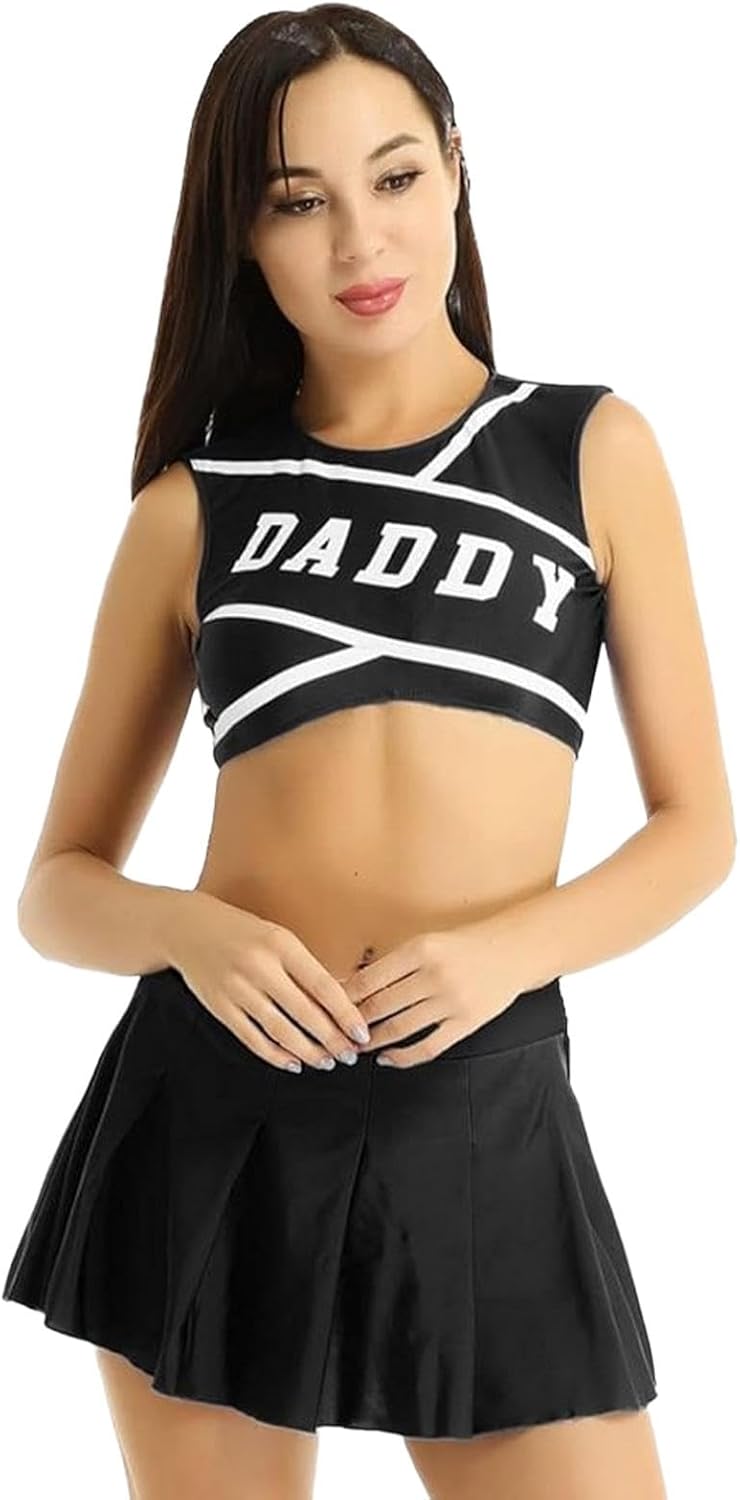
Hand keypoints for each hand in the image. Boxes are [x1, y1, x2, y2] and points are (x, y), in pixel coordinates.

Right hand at [171, 891, 369, 1071]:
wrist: (188, 928)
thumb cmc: (242, 933)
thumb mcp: (278, 938)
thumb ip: (305, 968)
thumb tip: (341, 1002)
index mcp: (281, 945)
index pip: (323, 986)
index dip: (345, 1014)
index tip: (362, 1033)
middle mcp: (259, 967)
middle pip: (304, 1013)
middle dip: (331, 1040)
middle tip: (350, 1055)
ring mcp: (237, 989)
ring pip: (280, 1031)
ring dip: (307, 1052)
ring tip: (326, 1062)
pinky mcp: (220, 1007)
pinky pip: (252, 1038)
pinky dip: (275, 1055)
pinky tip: (292, 1063)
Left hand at [341, 916, 525, 1067]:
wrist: (512, 951)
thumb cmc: (462, 946)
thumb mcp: (426, 943)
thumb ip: (392, 965)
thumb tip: (349, 984)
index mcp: (420, 950)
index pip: (370, 979)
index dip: (344, 997)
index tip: (327, 1007)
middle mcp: (435, 975)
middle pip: (381, 1005)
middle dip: (353, 1023)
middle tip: (334, 1033)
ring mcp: (452, 1001)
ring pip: (400, 1028)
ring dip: (372, 1041)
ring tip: (356, 1046)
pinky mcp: (467, 1022)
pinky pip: (429, 1047)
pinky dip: (403, 1057)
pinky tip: (387, 1059)